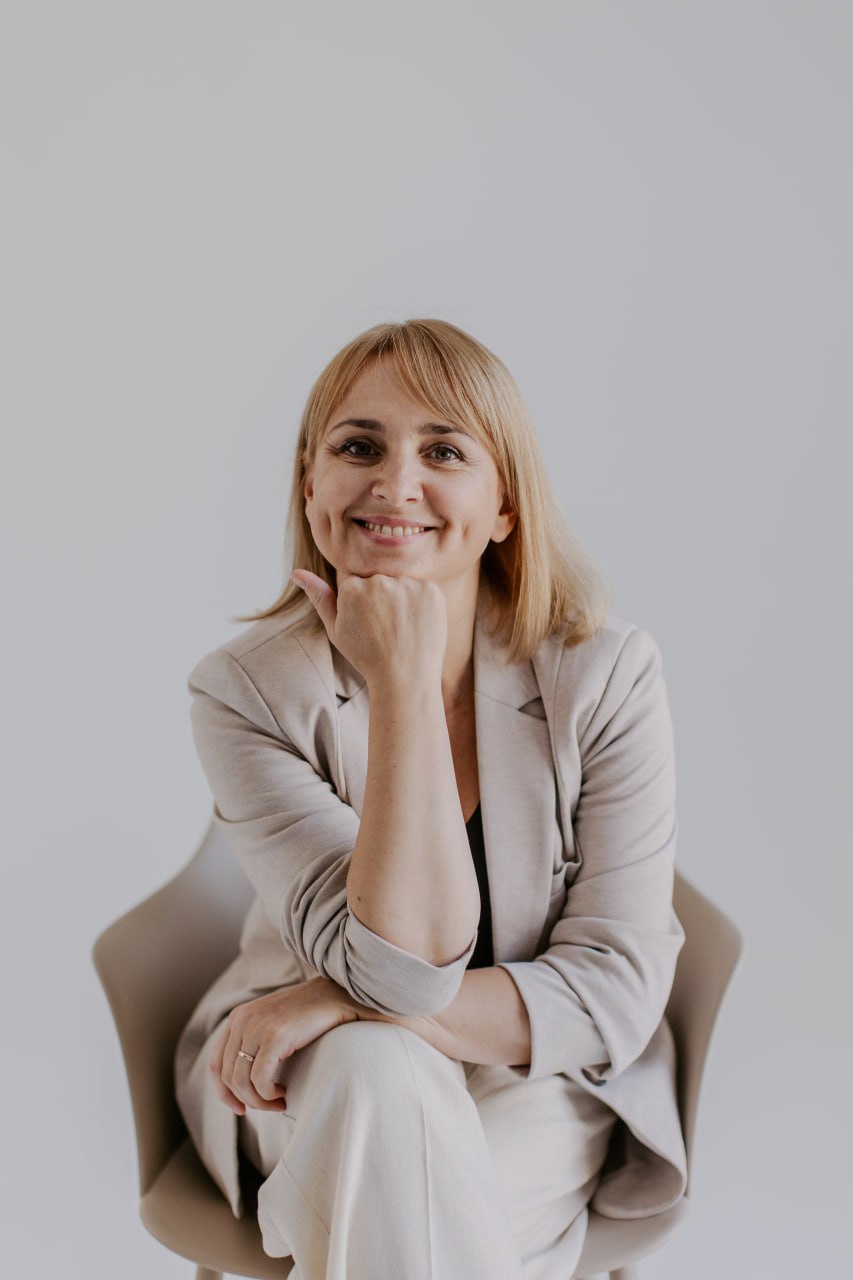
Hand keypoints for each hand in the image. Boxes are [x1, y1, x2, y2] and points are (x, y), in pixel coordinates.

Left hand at [209, 976, 359, 1114]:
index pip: (215, 1065)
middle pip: (227, 1077)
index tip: (241, 1108)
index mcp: (237, 1018)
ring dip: (259, 1101)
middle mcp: (241, 1021)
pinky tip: (284, 1094)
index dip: (224, 1092)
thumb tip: (242, 1082)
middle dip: (245, 1100)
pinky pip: (259, 1079)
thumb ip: (254, 1042)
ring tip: (279, 1102)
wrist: (336, 995)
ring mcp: (257, 1027)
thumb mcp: (272, 1024)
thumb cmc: (308, 1014)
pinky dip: (268, 1095)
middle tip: (269, 1106)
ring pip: (242, 1082)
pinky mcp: (275, 1036)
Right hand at [291, 568, 446, 688]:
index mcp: (352, 588)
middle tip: (387, 631)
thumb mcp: (336, 630)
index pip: (357, 585)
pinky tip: (417, 626)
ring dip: (403, 601)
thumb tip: (296, 572)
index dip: (363, 608)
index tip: (369, 628)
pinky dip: (423, 604)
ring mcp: (407, 585)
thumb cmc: (367, 657)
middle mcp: (379, 581)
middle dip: (382, 601)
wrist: (405, 679)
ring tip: (403, 630)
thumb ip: (319, 597)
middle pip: (380, 581)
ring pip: (402, 584)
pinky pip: (423, 589)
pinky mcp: (431, 590)